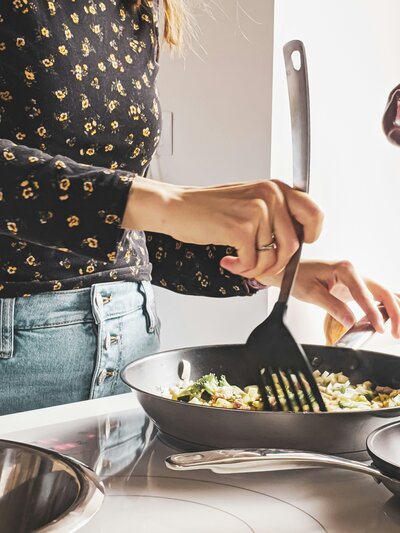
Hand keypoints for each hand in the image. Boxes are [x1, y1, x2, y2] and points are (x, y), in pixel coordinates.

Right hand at [122, 177, 323, 278]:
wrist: (178, 207)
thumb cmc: (210, 208)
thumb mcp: (249, 201)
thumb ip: (275, 214)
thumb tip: (297, 241)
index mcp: (275, 187)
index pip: (314, 213)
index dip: (310, 237)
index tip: (292, 247)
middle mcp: (270, 195)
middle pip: (295, 245)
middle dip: (278, 264)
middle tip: (261, 267)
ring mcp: (257, 211)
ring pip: (274, 258)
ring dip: (257, 269)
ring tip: (242, 264)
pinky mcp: (241, 228)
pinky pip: (253, 263)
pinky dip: (242, 268)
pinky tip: (229, 260)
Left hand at [258, 259, 399, 337]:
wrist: (288, 268)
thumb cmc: (297, 276)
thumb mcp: (312, 293)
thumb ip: (332, 307)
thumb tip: (350, 321)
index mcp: (346, 269)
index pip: (365, 295)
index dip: (374, 313)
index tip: (379, 328)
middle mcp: (355, 271)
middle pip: (383, 292)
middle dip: (394, 313)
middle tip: (396, 333)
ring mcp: (357, 278)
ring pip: (383, 293)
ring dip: (394, 310)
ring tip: (397, 329)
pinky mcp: (355, 285)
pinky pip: (376, 294)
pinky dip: (386, 304)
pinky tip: (393, 315)